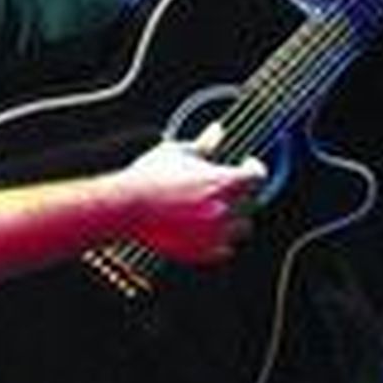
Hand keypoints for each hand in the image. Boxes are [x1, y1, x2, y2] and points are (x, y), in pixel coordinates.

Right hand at [111, 123, 265, 265]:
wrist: (125, 206)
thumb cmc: (150, 175)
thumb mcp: (179, 151)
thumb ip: (204, 144)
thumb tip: (217, 130)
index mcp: (223, 181)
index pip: (258, 176)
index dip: (254, 167)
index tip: (247, 163)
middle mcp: (224, 209)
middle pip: (252, 202)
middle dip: (243, 192)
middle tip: (228, 187)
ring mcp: (214, 233)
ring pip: (242, 228)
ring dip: (236, 218)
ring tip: (220, 209)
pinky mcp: (201, 252)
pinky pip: (225, 250)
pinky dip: (221, 240)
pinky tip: (210, 230)